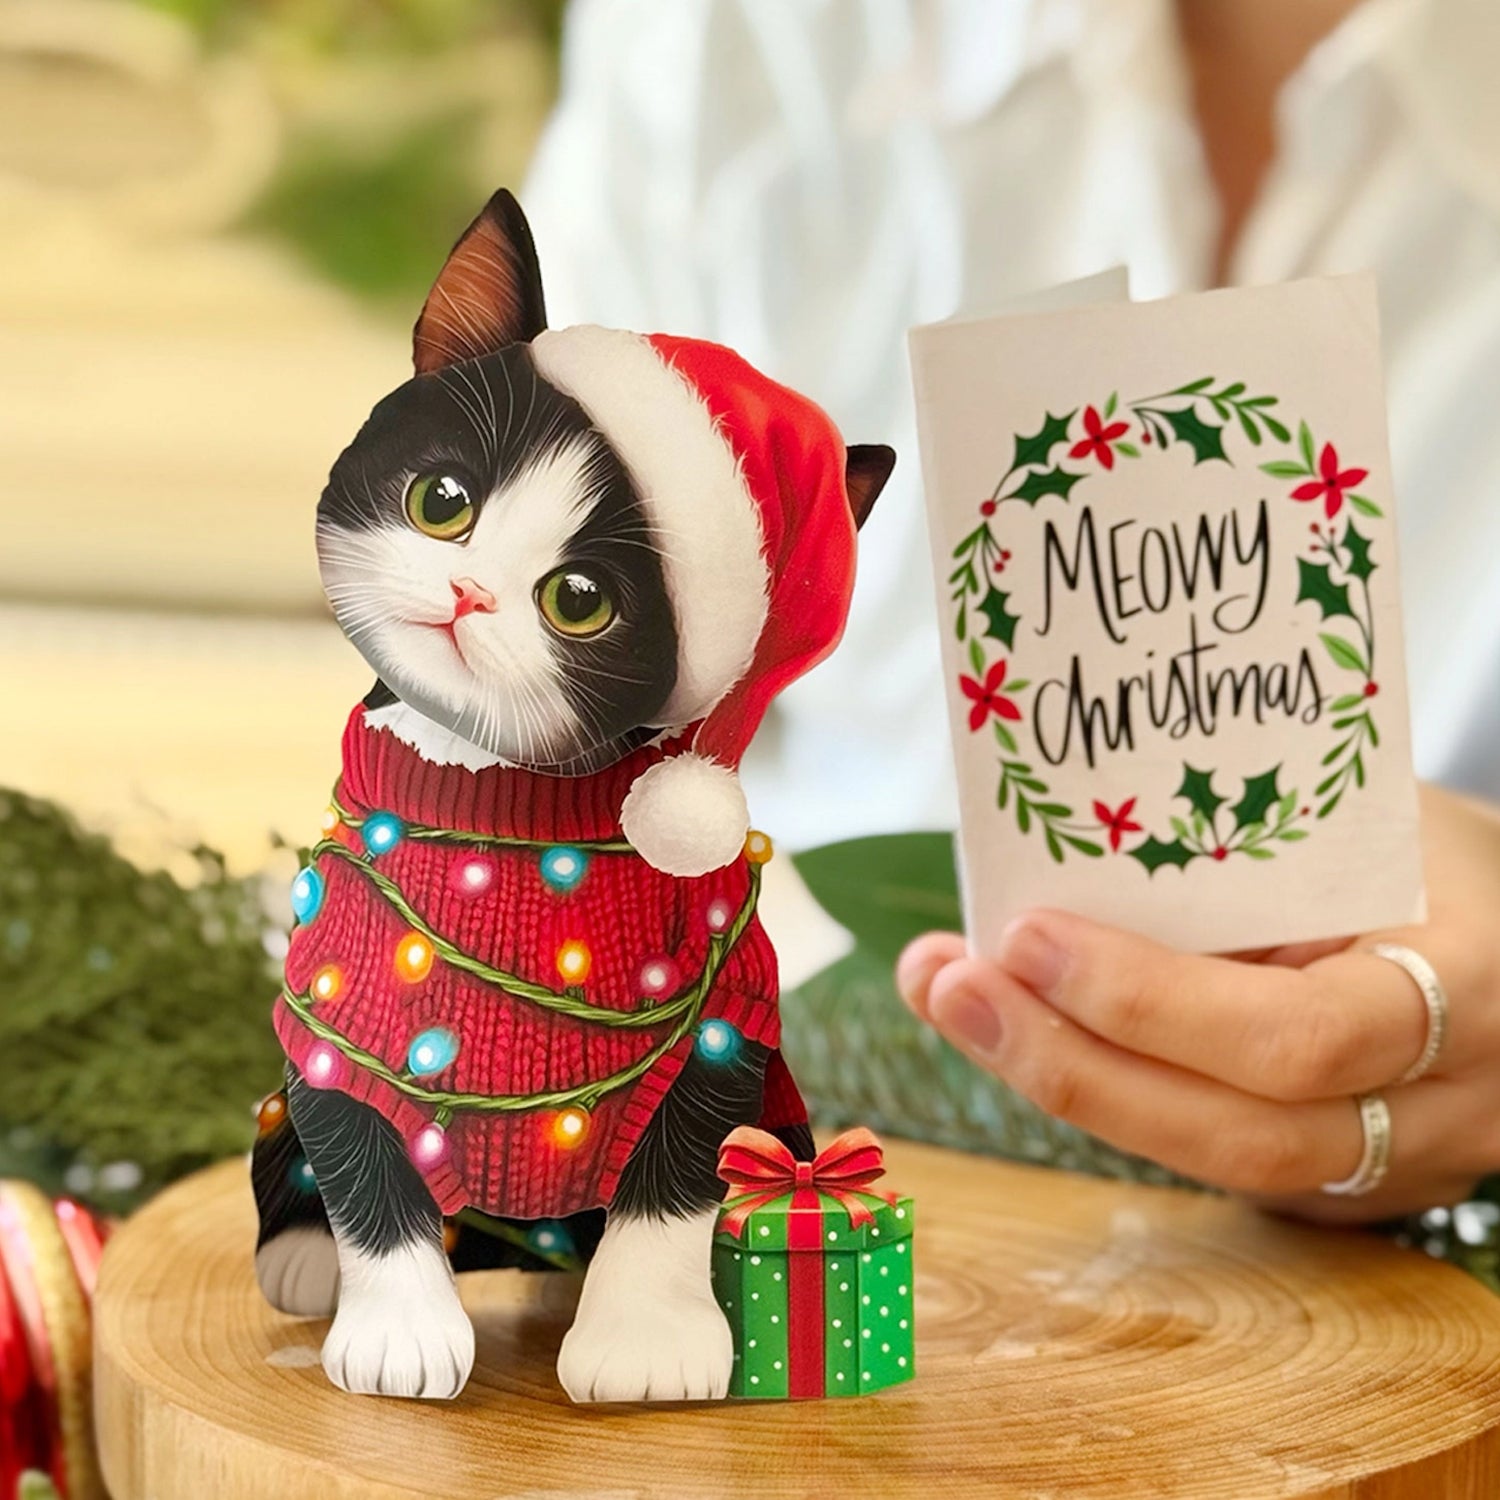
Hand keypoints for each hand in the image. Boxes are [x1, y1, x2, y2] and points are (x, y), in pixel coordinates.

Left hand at [896, 784, 1499, 1220]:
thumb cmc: (1415, 850)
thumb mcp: (1352, 825)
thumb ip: (1239, 863)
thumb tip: (1047, 868)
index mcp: (1468, 983)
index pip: (1306, 1034)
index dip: (1151, 1003)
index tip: (1026, 937)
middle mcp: (1447, 1101)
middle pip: (1243, 1133)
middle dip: (1071, 1064)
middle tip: (951, 984)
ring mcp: (1404, 1161)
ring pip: (1214, 1162)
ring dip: (1064, 1084)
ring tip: (955, 1002)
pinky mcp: (1350, 1184)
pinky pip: (1209, 1156)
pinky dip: (1105, 1094)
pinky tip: (1020, 1033)